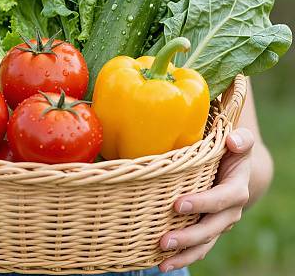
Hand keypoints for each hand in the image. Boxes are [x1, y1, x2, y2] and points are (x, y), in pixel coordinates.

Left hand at [158, 128, 253, 272]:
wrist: (233, 168)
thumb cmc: (230, 151)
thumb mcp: (239, 142)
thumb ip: (241, 140)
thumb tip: (233, 140)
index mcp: (236, 189)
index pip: (221, 199)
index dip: (202, 203)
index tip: (178, 204)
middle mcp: (229, 211)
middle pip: (211, 228)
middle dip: (189, 236)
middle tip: (165, 240)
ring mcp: (218, 223)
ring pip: (204, 245)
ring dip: (184, 254)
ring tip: (162, 261)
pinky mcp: (206, 229)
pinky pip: (197, 248)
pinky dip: (182, 258)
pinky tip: (161, 264)